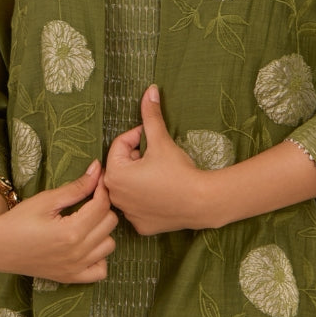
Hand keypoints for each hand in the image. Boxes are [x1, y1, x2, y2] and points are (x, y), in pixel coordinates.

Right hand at [0, 160, 117, 282]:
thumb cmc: (19, 219)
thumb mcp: (47, 200)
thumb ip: (76, 188)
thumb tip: (97, 170)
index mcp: (71, 232)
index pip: (102, 206)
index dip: (101, 188)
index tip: (96, 179)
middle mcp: (77, 253)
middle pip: (109, 223)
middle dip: (102, 207)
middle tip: (88, 199)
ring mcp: (75, 269)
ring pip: (109, 245)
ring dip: (102, 231)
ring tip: (86, 221)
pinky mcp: (71, 278)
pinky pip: (100, 271)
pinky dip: (100, 257)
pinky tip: (87, 245)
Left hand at [105, 85, 206, 234]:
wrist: (201, 202)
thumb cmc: (178, 171)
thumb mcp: (161, 140)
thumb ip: (151, 115)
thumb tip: (150, 90)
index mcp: (114, 174)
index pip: (120, 144)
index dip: (138, 137)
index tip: (154, 139)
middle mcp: (115, 196)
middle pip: (122, 166)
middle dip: (137, 158)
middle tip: (158, 157)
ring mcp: (127, 214)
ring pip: (130, 187)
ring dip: (140, 178)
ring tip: (161, 174)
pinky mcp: (140, 226)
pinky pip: (139, 207)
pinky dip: (147, 199)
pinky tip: (162, 194)